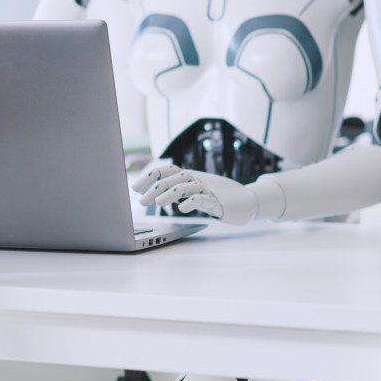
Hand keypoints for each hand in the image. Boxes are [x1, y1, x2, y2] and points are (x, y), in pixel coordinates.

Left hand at [131, 162, 261, 223]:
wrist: (246, 201)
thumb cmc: (216, 196)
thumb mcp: (193, 190)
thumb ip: (176, 190)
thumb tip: (151, 193)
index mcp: (188, 175)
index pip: (164, 171)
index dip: (148, 177)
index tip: (134, 188)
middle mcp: (195, 179)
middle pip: (170, 179)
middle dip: (153, 189)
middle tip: (141, 202)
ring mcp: (207, 189)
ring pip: (184, 187)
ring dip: (169, 195)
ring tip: (158, 204)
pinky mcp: (217, 201)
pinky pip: (202, 199)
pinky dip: (191, 202)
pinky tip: (182, 209)